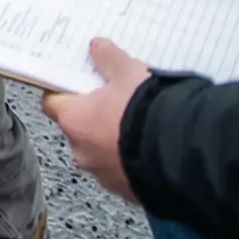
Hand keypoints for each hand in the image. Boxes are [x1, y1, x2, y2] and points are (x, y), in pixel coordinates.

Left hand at [41, 37, 150, 202]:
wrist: (185, 155)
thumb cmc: (148, 112)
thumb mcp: (129, 74)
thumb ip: (110, 59)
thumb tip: (97, 47)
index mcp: (73, 120)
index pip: (53, 103)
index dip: (64, 92)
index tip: (78, 83)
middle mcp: (81, 151)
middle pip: (78, 128)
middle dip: (94, 117)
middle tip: (116, 102)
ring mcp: (104, 174)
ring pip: (101, 152)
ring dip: (113, 141)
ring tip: (140, 126)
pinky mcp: (128, 191)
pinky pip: (124, 172)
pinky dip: (132, 161)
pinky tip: (152, 148)